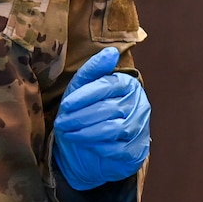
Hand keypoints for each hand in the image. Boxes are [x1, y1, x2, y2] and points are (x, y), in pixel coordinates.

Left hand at [53, 46, 150, 190]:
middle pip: (110, 108)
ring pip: (114, 129)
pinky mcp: (137, 149)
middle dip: (81, 116)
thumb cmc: (88, 113)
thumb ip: (93, 70)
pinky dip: (99, 147)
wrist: (92, 149)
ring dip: (87, 132)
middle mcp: (139, 104)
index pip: (108, 85)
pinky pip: (118, 149)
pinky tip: (86, 145)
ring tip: (69, 134)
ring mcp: (140, 127)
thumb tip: (111, 52)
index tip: (65, 105)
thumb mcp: (83, 89)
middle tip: (62, 123)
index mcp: (128, 84)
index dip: (85, 95)